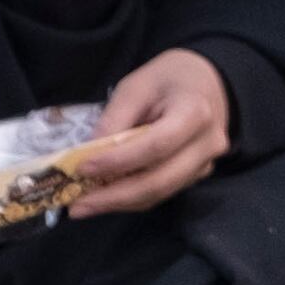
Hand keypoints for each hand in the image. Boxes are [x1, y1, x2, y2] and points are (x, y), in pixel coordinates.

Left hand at [68, 48, 231, 215]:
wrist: (207, 82)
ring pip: (159, 193)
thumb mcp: (136, 86)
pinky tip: (105, 197)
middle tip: (76, 205)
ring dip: (119, 203)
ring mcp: (206, 164)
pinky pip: (162, 192)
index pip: (155, 146)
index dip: (118, 161)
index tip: (82, 168)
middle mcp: (207, 144)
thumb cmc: (169, 79)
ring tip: (84, 206)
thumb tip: (88, 155)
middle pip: (159, 181)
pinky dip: (131, 198)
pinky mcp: (197, 175)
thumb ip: (114, 119)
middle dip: (114, 196)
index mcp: (195, 112)